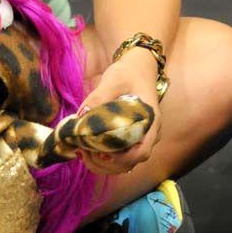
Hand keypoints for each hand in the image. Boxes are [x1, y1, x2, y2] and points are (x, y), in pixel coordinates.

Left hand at [76, 48, 161, 175]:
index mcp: (150, 122)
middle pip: (130, 163)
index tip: (102, 152)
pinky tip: (84, 149)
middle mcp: (147, 135)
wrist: (137, 69)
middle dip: (105, 163)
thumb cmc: (129, 73)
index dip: (123, 158)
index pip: (142, 152)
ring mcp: (138, 138)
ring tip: (81, 151)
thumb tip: (81, 115)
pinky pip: (117, 156)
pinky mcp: (128, 138)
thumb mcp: (114, 80)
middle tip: (83, 152)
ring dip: (101, 163)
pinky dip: (101, 157)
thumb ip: (99, 97)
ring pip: (122, 163)